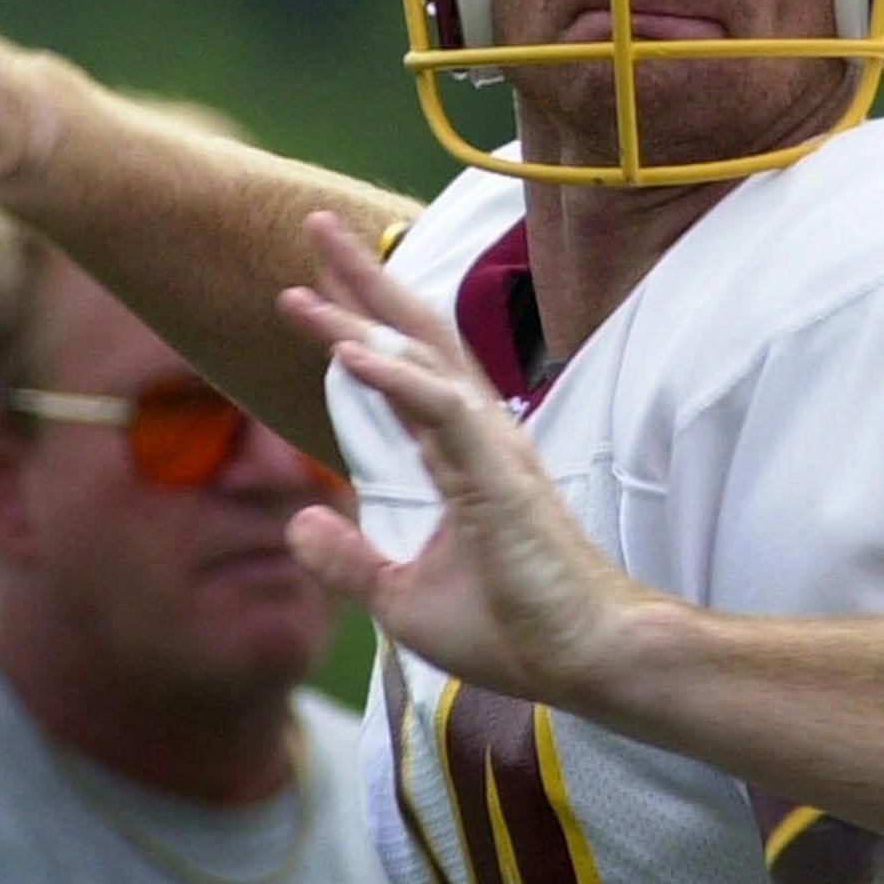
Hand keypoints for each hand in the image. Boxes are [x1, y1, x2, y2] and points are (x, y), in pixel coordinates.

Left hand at [276, 212, 646, 706]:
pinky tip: (348, 350)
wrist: (585, 660)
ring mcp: (491, 446)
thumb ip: (350, 559)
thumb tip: (298, 525)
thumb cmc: (515, 629)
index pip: (399, 369)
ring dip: (365, 308)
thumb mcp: (403, 598)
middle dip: (362, 279)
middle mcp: (477, 434)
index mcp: (460, 454)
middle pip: (412, 335)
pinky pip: (439, 407)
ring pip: (422, 354)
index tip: (304, 287)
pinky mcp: (498, 472)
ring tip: (316, 261)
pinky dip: (393, 374)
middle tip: (313, 223)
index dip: (356, 322)